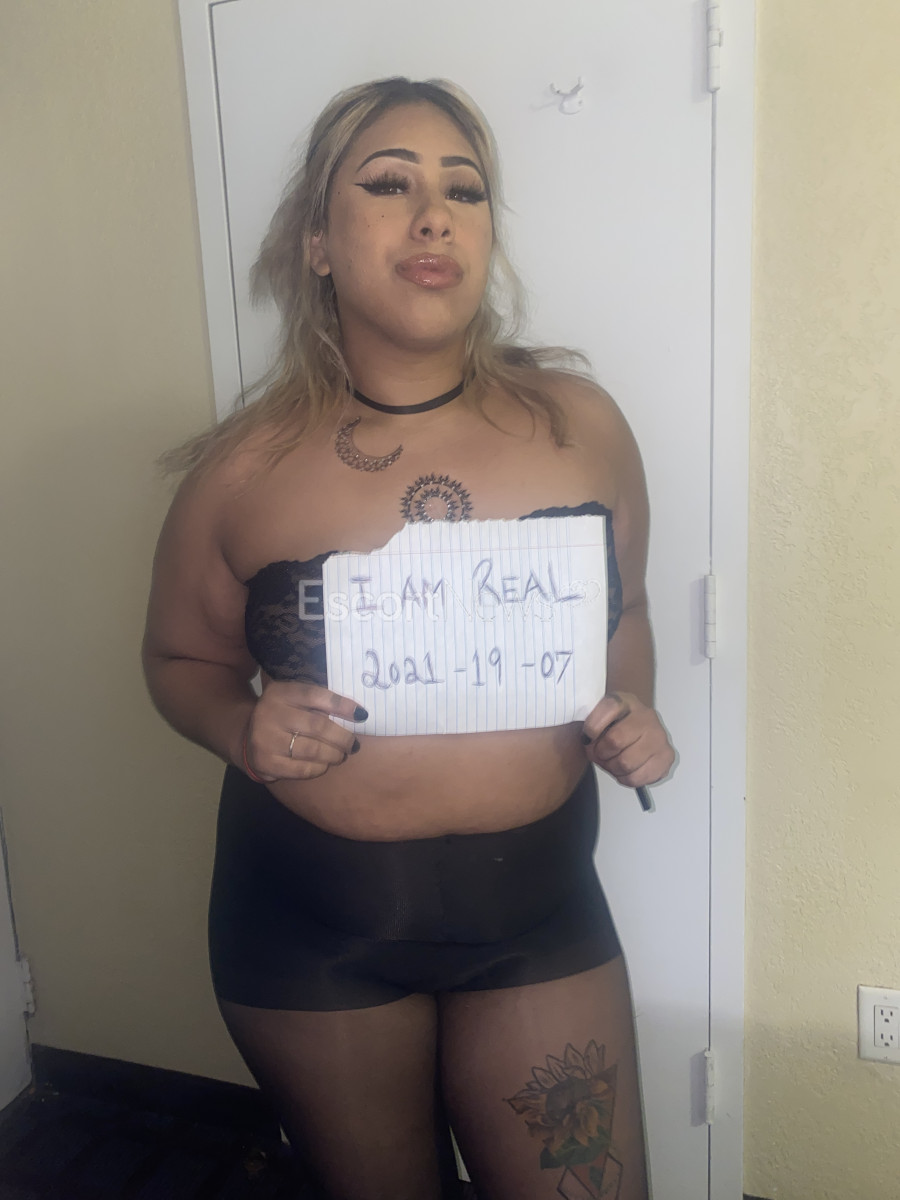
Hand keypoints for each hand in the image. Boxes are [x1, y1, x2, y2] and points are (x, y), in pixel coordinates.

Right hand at [242, 681, 366, 782]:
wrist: (248, 737)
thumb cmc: (284, 716)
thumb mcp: (294, 701)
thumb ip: (318, 702)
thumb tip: (357, 713)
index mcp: (280, 692)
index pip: (315, 695)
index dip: (341, 705)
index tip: (361, 715)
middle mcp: (269, 713)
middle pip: (317, 725)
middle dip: (342, 737)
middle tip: (353, 744)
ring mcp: (265, 739)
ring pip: (312, 750)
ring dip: (333, 755)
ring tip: (340, 755)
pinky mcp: (265, 762)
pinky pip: (301, 769)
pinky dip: (318, 768)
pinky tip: (323, 765)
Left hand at [581, 692, 674, 787]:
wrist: (640, 735)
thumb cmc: (614, 728)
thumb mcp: (599, 718)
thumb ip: (592, 724)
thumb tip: (589, 742)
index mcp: (626, 701)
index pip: (609, 707)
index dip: (592, 726)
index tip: (588, 737)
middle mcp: (646, 716)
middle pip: (615, 741)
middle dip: (601, 753)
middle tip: (600, 755)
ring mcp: (659, 736)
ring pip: (626, 763)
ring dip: (612, 768)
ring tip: (612, 763)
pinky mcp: (667, 756)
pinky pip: (638, 777)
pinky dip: (626, 779)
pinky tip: (626, 770)